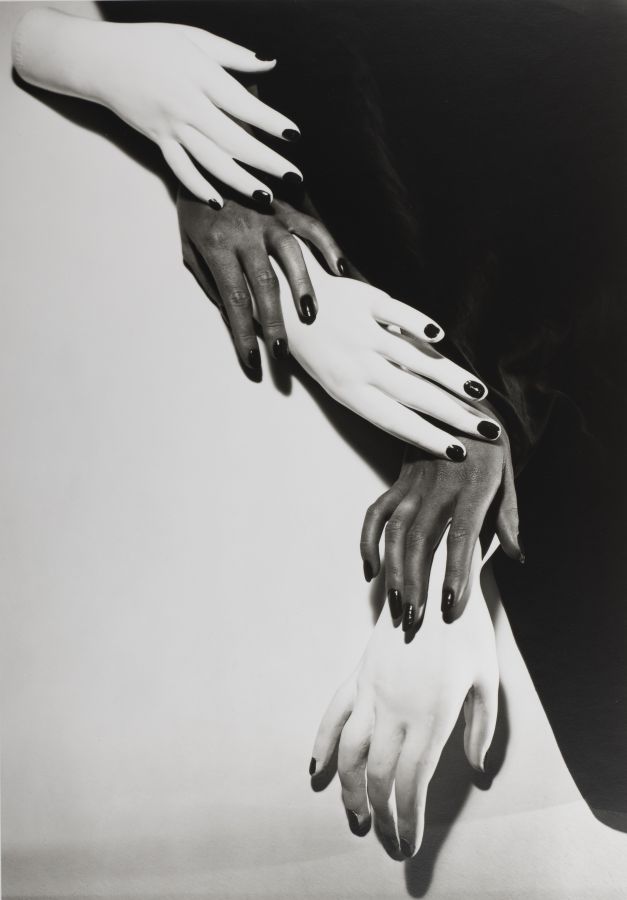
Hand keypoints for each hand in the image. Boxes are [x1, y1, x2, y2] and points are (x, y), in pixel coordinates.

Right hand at [13, 11, 299, 203]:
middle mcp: (186, 106)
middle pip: (232, 140)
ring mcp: (171, 128)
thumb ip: (233, 54)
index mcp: (198, 76)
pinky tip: (218, 201)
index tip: (293, 135)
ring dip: (239, 181)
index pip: (241, 103)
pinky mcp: (158, 141)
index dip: (269, 121)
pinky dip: (197, 186)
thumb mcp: (193, 37)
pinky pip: (180, 169)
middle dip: (265, 161)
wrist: (101, 60)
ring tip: (265, 195)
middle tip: (293, 177)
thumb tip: (270, 63)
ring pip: (209, 161)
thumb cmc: (151, 44)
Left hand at [178, 191, 347, 369]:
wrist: (204, 153)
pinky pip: (312, 228)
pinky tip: (340, 270)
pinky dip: (328, 248)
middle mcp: (245, 233)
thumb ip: (210, 280)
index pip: (233, 300)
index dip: (243, 334)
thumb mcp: (189, 246)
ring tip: (311, 317)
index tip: (252, 361)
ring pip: (291, 256)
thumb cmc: (196, 210)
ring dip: (303, 288)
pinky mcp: (287, 207)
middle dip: (274, 323)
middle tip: (282, 353)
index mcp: (216, 246)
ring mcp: (269, 218)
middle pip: (263, 285)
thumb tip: (231, 316)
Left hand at [270, 240, 499, 458]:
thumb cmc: (322, 353)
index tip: (458, 451)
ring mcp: (361, 332)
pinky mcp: (365, 300)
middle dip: (453, 414)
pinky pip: (396, 313)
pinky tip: (439, 336)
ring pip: (412, 358)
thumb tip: (430, 412)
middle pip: (413, 394)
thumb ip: (380, 393)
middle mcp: (357, 365)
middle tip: (487, 428)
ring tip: (478, 393)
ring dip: (449, 376)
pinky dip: (417, 324)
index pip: (395, 421)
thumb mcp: (342, 382)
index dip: (427, 437)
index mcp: (349, 391)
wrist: (287, 305)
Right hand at [310, 537, 498, 858]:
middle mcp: (396, 708)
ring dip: (349, 789)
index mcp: (432, 714)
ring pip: (351, 752)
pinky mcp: (359, 674)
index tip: (406, 844)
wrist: (432, 579)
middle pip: (380, 775)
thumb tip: (475, 768)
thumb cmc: (466, 629)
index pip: (412, 781)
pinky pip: (334, 714)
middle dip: (381, 814)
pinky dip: (321, 743)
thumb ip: (482, 727)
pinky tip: (315, 770)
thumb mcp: (488, 678)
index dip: (407, 818)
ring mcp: (372, 690)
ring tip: (354, 816)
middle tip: (384, 840)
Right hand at [360, 422, 522, 629]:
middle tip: (415, 621)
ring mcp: (413, 485)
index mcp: (472, 488)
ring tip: (396, 606)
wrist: (458, 402)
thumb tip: (515, 555)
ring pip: (395, 532)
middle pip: (421, 541)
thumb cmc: (488, 445)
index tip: (450, 606)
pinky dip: (368, 541)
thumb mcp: (507, 475)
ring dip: (392, 572)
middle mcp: (439, 488)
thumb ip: (508, 517)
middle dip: (416, 584)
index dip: (454, 572)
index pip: (462, 537)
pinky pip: (376, 513)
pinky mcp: (398, 482)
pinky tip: (370, 569)